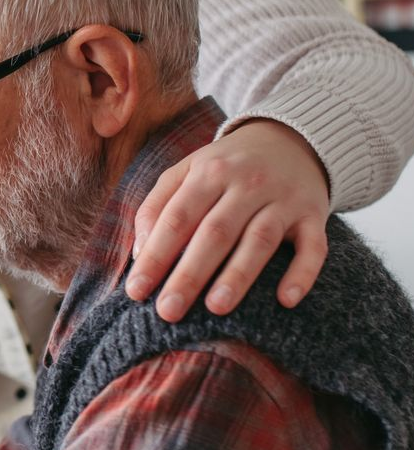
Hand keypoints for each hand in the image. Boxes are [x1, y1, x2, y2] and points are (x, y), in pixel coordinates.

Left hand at [128, 119, 329, 321]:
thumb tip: (139, 253)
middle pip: (214, 232)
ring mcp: (282, 199)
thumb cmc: (226, 166)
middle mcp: (246, 184)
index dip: (155, 255)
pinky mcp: (313, 214)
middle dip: (189, 274)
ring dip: (238, 275)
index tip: (136, 291)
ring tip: (216, 308)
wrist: (292, 138)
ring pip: (259, 239)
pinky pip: (314, 246)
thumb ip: (157, 207)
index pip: (177, 218)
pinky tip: (287, 300)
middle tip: (168, 311)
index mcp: (208, 173)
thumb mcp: (186, 171)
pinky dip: (303, 272)